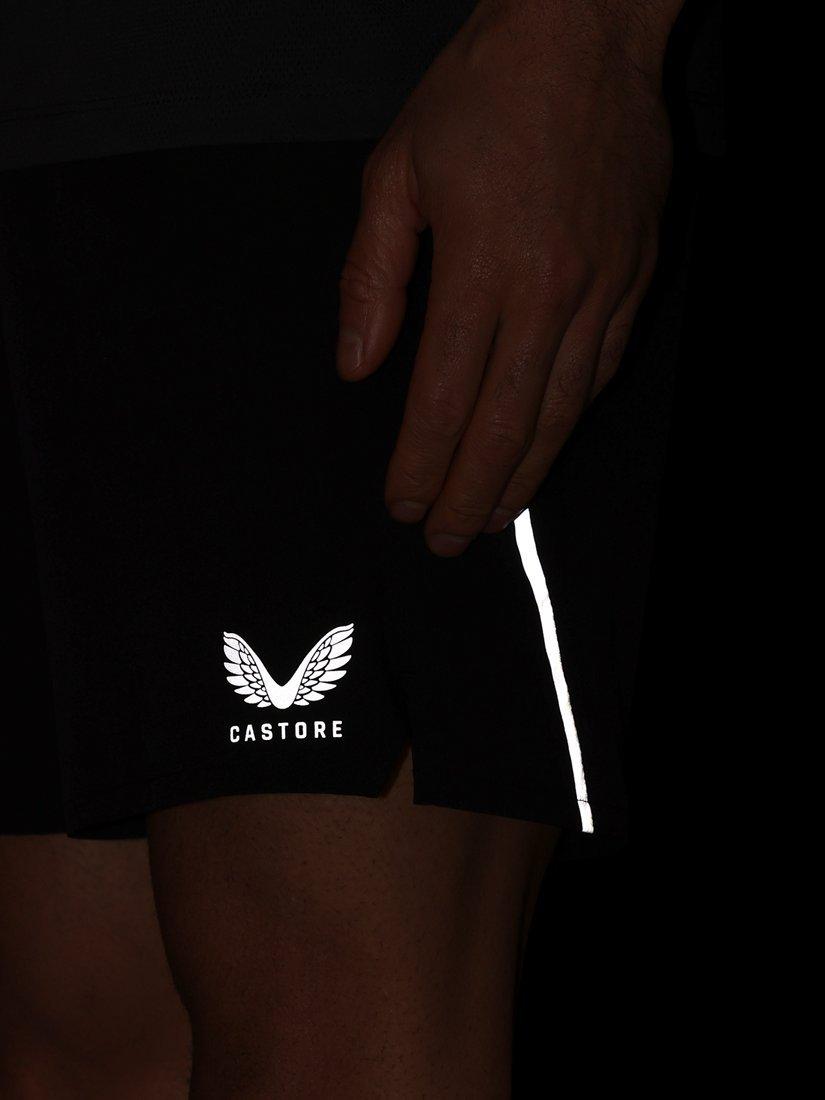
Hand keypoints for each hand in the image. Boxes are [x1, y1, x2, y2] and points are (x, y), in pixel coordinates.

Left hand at [336, 0, 679, 555]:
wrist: (587, 30)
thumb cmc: (483, 93)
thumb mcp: (397, 171)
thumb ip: (372, 277)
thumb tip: (358, 364)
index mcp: (482, 266)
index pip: (442, 398)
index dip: (420, 463)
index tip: (401, 504)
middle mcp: (549, 292)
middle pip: (506, 425)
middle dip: (469, 494)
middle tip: (446, 540)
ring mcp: (602, 290)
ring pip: (561, 411)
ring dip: (524, 475)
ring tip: (494, 517)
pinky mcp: (634, 280)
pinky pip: (602, 371)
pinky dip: (569, 421)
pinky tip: (545, 448)